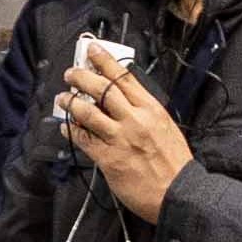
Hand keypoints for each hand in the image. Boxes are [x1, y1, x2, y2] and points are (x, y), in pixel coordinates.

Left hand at [55, 49, 192, 222]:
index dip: (105, 61)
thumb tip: (123, 100)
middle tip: (70, 73)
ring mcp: (120, 138)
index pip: (125, 77)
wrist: (179, 192)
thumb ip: (144, 112)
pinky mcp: (109, 158)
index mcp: (151, 108)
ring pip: (88, 112)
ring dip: (71, 102)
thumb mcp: (165, 126)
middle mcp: (134, 119)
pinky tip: (66, 126)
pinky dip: (72, 130)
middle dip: (82, 77)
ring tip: (62, 97)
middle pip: (102, 89)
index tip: (92, 50)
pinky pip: (84, 140)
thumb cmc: (174, 161)